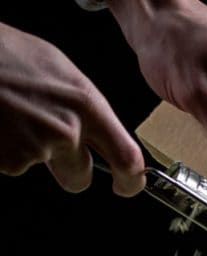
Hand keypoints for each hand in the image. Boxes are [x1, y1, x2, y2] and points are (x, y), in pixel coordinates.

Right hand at [0, 22, 144, 195]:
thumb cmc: (6, 55)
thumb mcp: (59, 72)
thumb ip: (83, 110)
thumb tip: (95, 134)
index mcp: (86, 105)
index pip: (127, 158)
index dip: (131, 181)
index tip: (128, 186)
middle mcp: (67, 130)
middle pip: (80, 177)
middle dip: (70, 171)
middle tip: (49, 146)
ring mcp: (37, 148)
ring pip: (43, 166)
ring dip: (30, 150)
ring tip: (14, 116)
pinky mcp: (12, 161)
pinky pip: (16, 165)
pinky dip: (8, 150)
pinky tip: (2, 124)